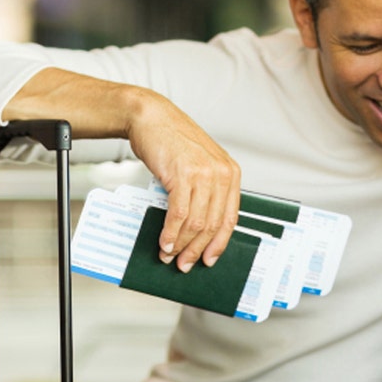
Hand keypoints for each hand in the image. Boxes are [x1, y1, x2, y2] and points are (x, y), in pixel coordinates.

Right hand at [126, 90, 241, 271]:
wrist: (151, 117)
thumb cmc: (172, 142)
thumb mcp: (198, 165)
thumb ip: (205, 192)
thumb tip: (198, 230)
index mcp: (231, 173)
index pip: (230, 218)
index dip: (219, 244)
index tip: (209, 259)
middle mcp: (222, 174)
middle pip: (213, 224)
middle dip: (197, 249)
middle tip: (184, 264)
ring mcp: (204, 174)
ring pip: (196, 223)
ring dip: (181, 244)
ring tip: (169, 256)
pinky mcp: (184, 175)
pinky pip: (180, 214)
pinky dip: (171, 232)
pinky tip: (164, 242)